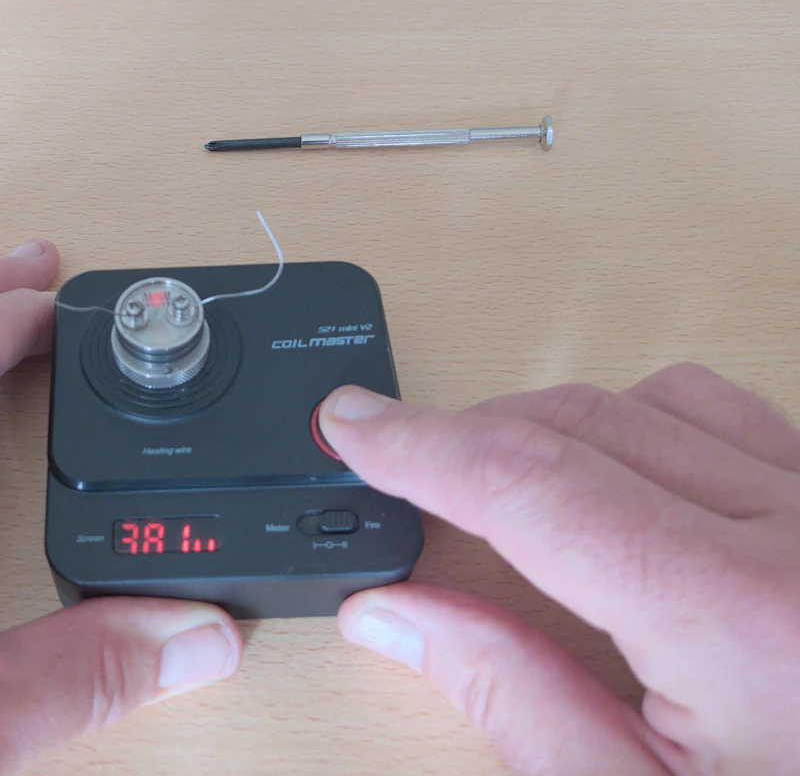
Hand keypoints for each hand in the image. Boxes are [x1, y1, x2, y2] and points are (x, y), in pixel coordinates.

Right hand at [319, 364, 799, 775]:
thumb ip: (510, 695)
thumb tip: (393, 615)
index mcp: (743, 622)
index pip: (530, 481)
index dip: (419, 443)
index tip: (352, 424)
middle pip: (584, 422)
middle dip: (470, 433)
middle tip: (396, 464)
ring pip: (663, 399)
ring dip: (560, 424)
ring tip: (503, 481)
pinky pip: (741, 416)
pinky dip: (651, 427)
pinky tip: (621, 479)